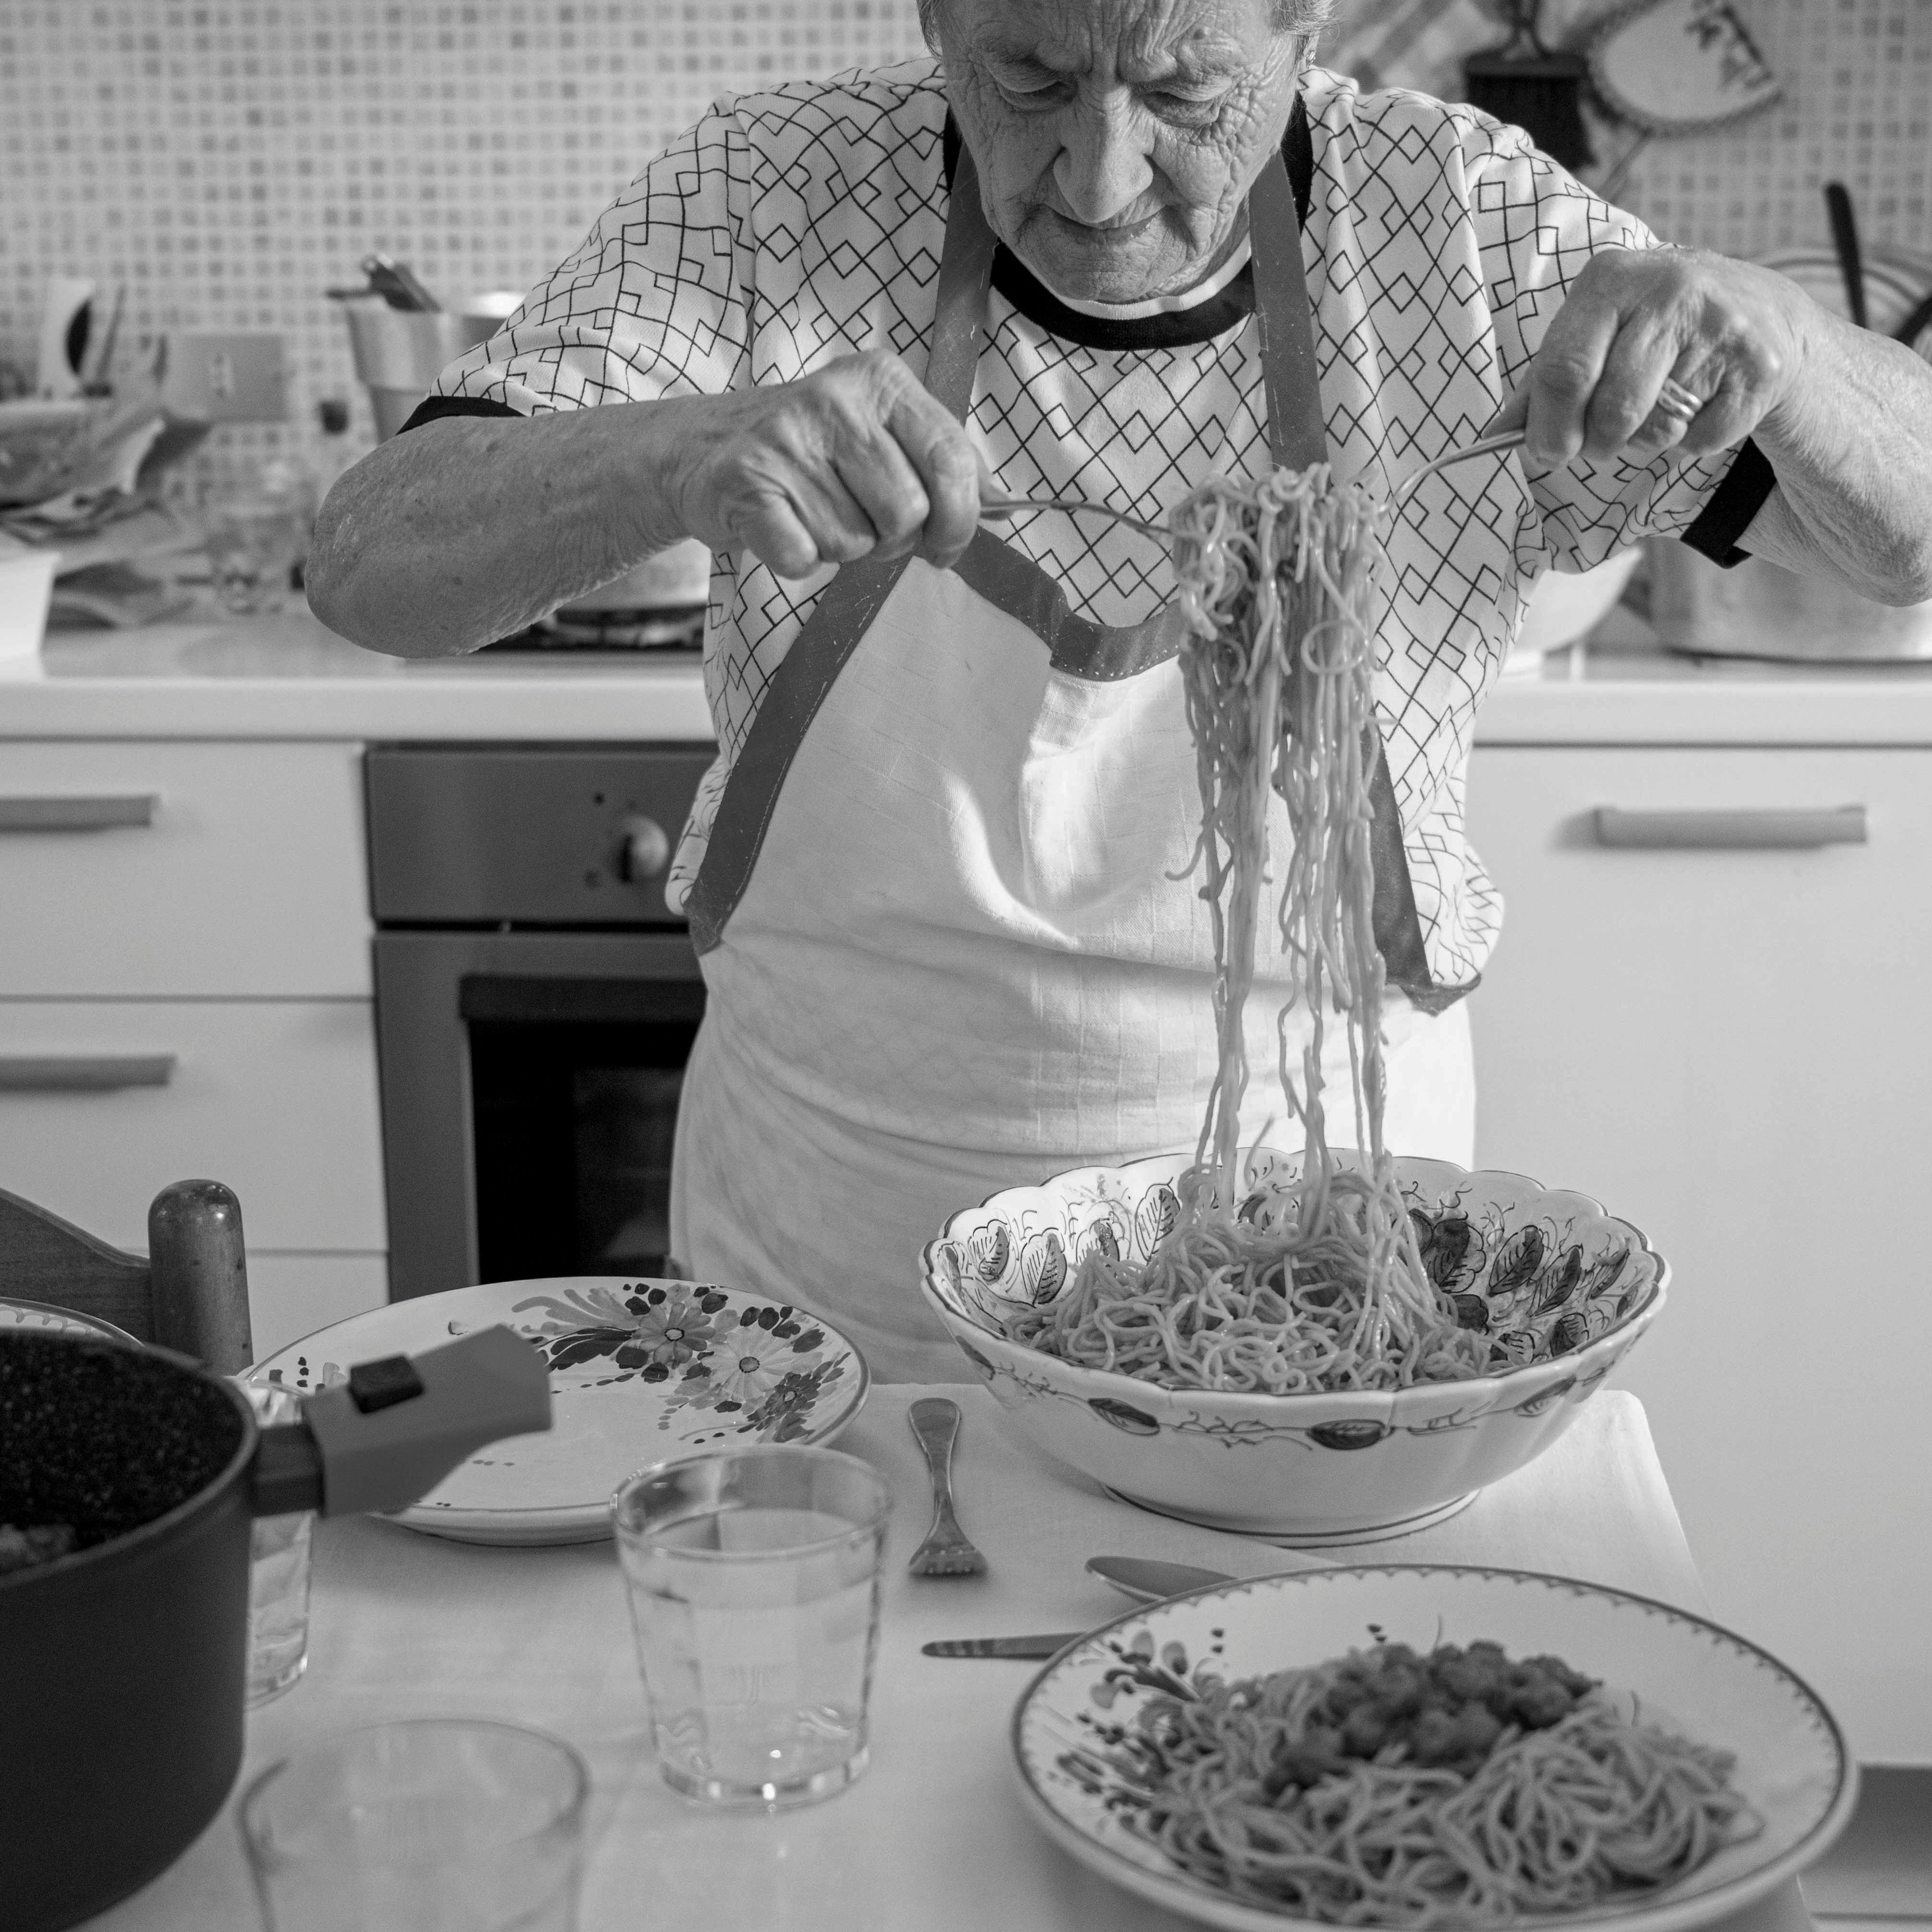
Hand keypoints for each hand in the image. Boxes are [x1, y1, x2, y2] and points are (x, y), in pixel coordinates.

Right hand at [666, 350, 984, 578]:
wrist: (704, 449)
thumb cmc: (811, 451)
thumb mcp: (882, 434)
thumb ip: (945, 465)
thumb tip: (1009, 505)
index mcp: (881, 381)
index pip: (952, 461)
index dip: (960, 521)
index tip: (946, 546)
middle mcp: (835, 399)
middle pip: (909, 512)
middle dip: (894, 540)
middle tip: (863, 523)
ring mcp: (786, 439)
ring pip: (856, 542)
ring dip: (843, 549)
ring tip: (814, 515)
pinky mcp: (746, 483)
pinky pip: (804, 558)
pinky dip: (799, 560)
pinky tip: (784, 527)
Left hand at [1485, 246, 1813, 467]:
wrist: (1761, 311)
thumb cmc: (1651, 329)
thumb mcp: (1594, 334)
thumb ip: (1540, 383)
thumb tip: (1490, 438)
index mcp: (1611, 278)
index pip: (1565, 371)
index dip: (1549, 429)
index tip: (1547, 453)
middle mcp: (1669, 290)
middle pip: (1611, 410)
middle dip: (1596, 443)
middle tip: (1600, 443)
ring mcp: (1721, 326)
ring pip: (1656, 429)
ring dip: (1645, 440)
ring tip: (1655, 408)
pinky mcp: (1760, 367)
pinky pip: (1700, 439)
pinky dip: (1691, 440)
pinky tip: (1700, 402)